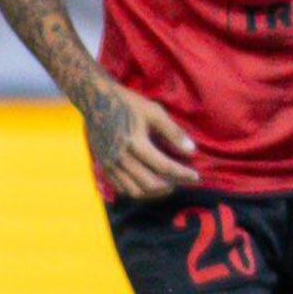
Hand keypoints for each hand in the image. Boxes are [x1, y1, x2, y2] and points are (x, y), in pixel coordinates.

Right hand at [83, 83, 197, 198]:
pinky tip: (150, 185)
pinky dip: (138, 192)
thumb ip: (174, 133)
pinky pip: (122, 189)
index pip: (164, 167)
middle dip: (170, 186)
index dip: (182, 174)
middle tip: (183, 182)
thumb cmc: (128, 103)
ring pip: (135, 191)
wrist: (96, 100)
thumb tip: (192, 152)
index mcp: (135, 143)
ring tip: (169, 185)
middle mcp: (121, 158)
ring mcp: (110, 164)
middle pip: (150, 184)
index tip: (196, 177)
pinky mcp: (104, 166)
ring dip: (155, 193)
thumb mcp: (155, 112)